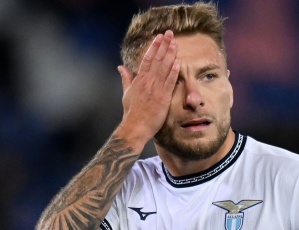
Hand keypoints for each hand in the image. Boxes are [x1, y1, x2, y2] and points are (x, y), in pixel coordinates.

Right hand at [115, 30, 179, 145]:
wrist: (135, 127)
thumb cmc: (131, 112)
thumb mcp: (126, 93)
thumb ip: (126, 79)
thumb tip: (120, 67)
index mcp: (139, 80)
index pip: (147, 59)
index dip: (154, 47)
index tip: (159, 37)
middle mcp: (147, 82)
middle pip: (157, 59)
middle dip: (164, 45)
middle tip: (170, 33)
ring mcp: (155, 89)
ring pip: (164, 68)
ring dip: (170, 54)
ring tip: (175, 43)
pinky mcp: (162, 98)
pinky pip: (169, 82)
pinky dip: (174, 72)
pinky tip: (178, 62)